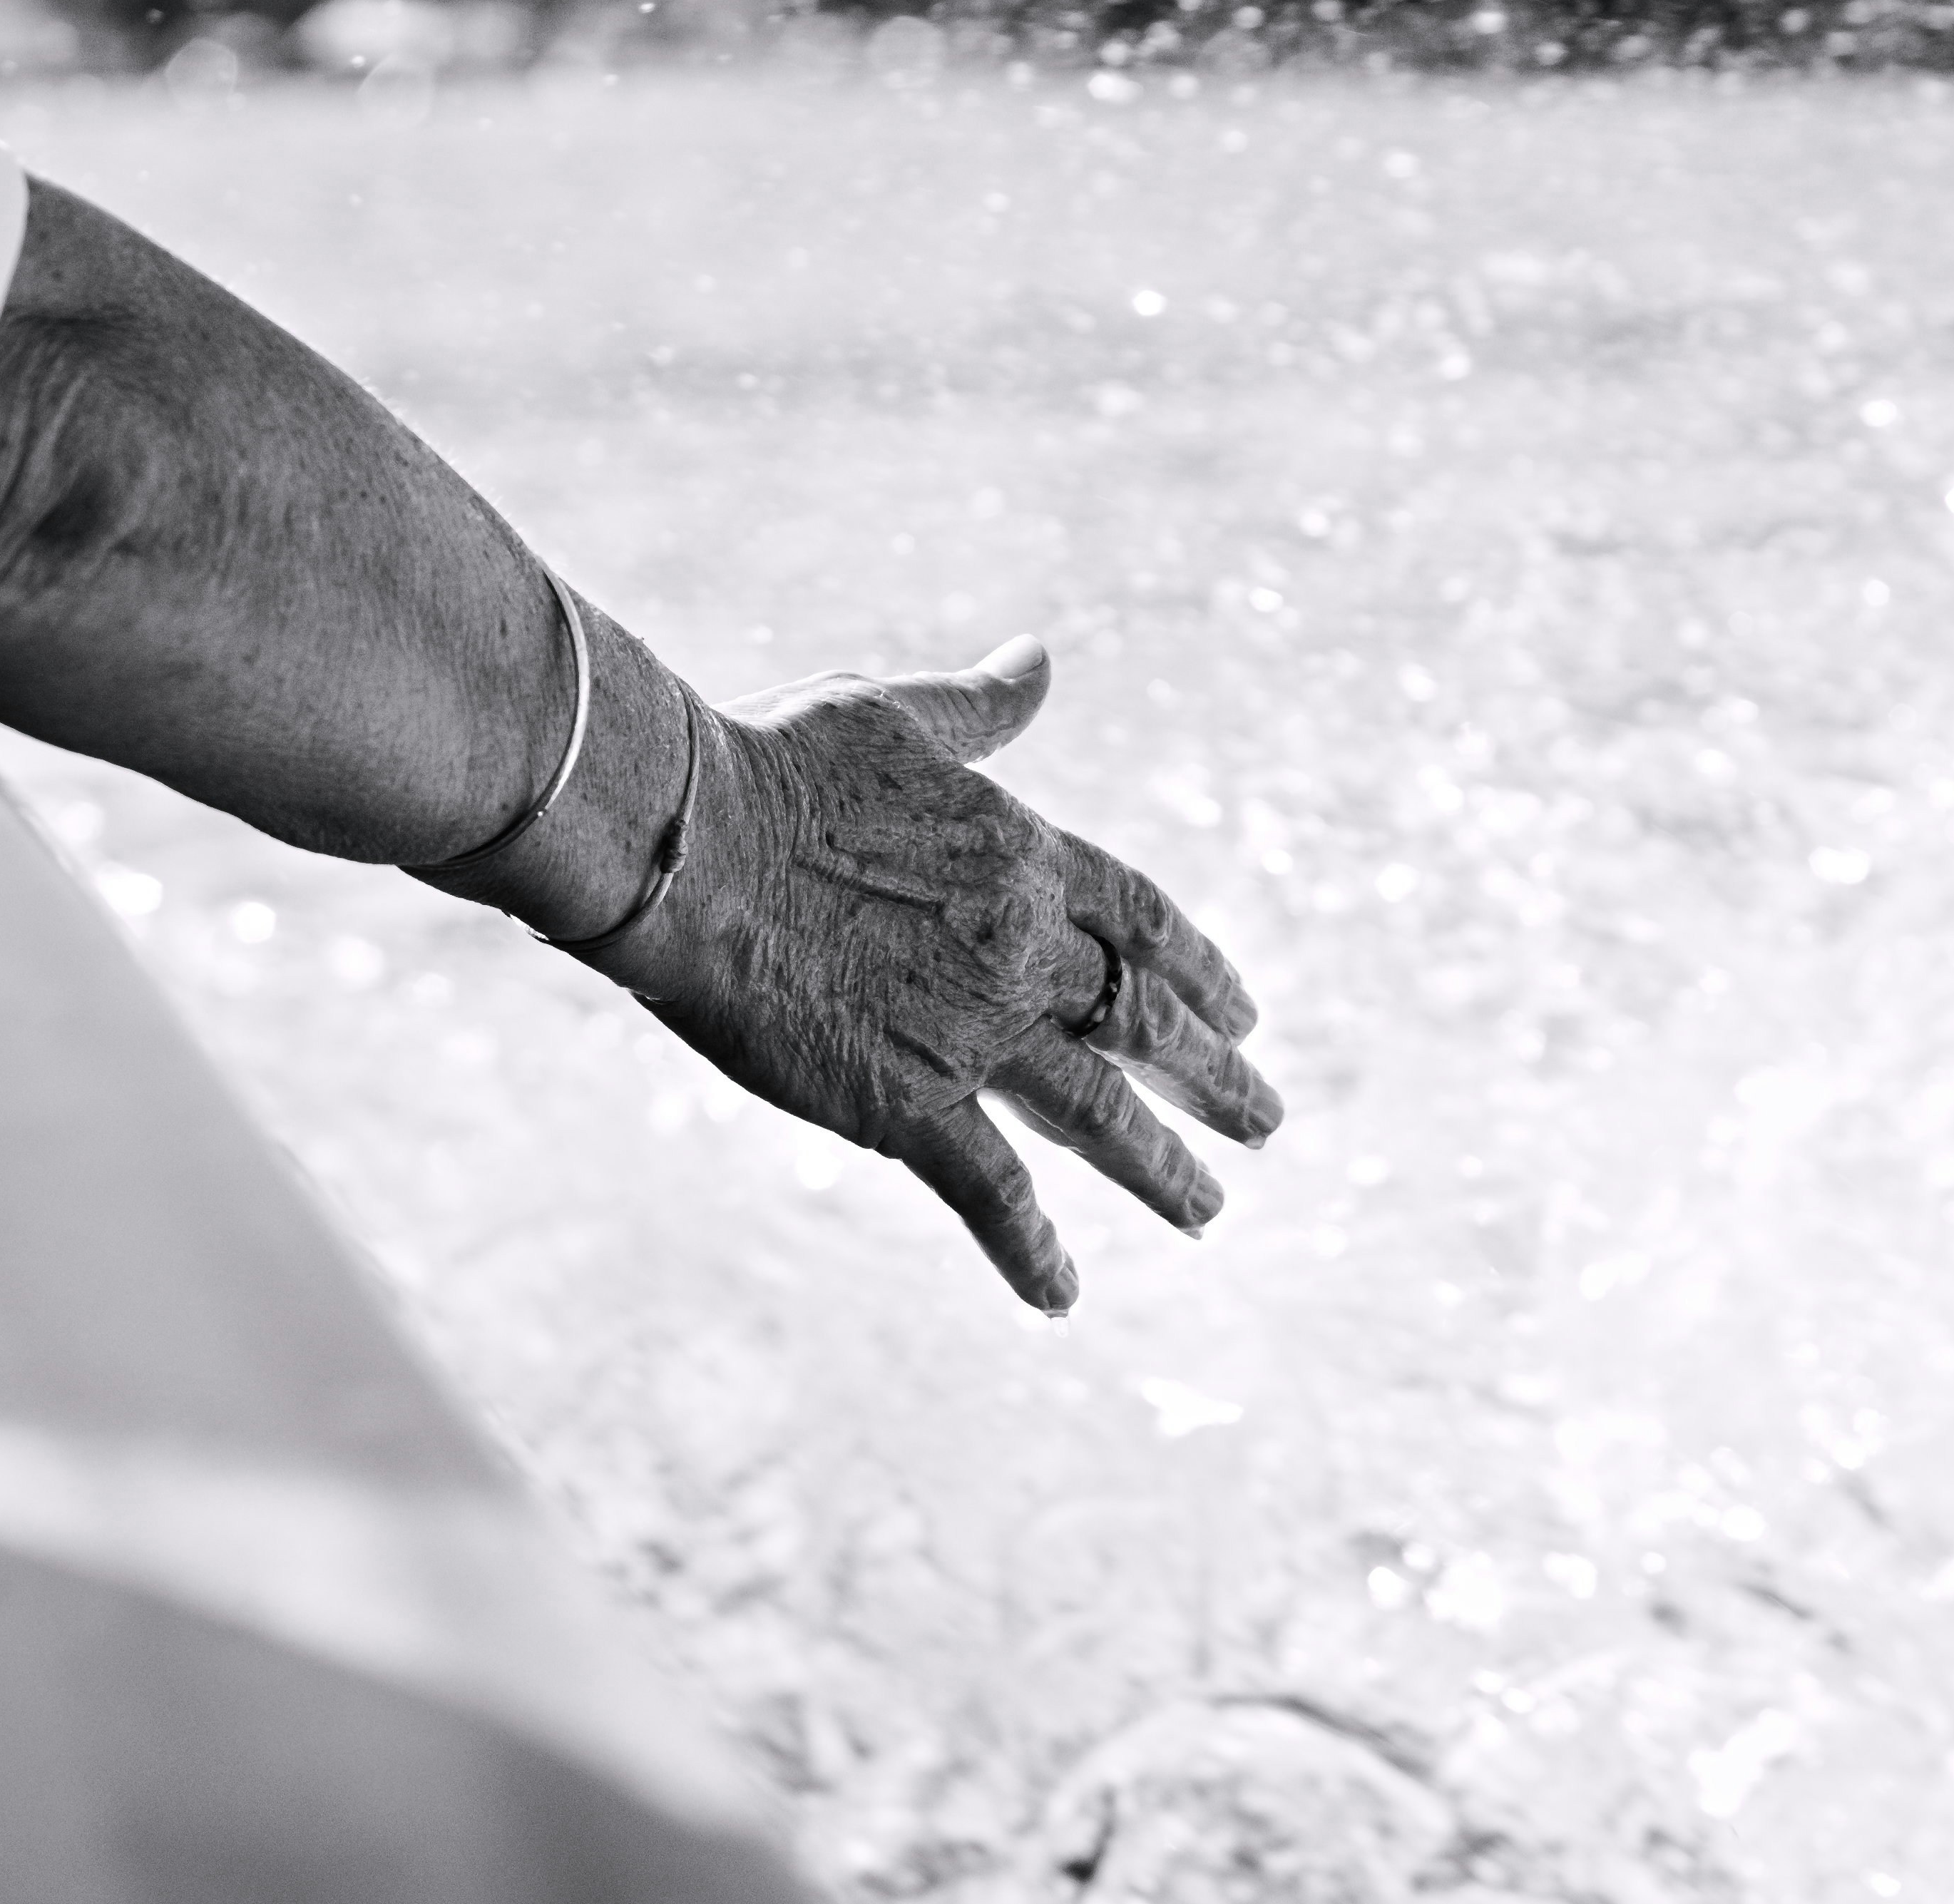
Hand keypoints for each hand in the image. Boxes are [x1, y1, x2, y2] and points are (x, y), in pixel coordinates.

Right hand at [606, 637, 1280, 1310]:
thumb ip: (979, 708)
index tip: (1244, 1013)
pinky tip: (1066, 1293)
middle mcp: (1022, 951)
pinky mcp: (907, 1106)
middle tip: (1264, 1121)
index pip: (1146, 921)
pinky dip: (1033, 1248)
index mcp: (1026, 857)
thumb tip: (1039, 659)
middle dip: (1213, 1077)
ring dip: (1162, 1169)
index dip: (1201, 969)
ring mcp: (973, 1035)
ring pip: (1099, 1116)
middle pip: (1145, 1023)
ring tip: (1208, 1210)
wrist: (689, 846)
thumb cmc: (772, 765)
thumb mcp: (892, 714)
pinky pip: (992, 1192)